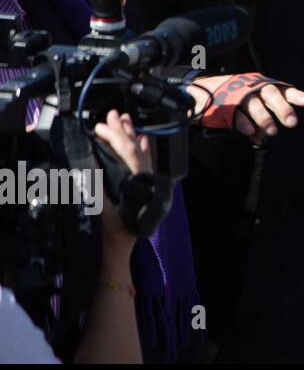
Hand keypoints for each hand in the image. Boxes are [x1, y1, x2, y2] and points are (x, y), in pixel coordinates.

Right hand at [92, 109, 150, 254]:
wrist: (118, 254)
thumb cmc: (109, 235)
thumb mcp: (99, 210)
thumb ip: (96, 186)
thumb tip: (89, 162)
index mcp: (139, 184)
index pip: (130, 152)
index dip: (116, 136)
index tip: (101, 126)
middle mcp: (148, 181)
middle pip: (138, 149)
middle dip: (125, 131)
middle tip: (114, 114)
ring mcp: (148, 185)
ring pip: (142, 154)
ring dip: (133, 137)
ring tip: (126, 120)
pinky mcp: (145, 190)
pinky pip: (146, 165)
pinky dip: (142, 151)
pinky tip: (143, 140)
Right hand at [190, 74, 303, 143]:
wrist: (195, 90)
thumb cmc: (229, 99)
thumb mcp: (247, 105)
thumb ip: (257, 120)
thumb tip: (261, 137)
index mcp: (260, 86)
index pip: (282, 90)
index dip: (296, 96)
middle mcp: (251, 87)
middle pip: (270, 94)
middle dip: (282, 108)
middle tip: (292, 123)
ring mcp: (236, 93)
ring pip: (254, 103)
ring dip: (264, 117)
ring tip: (272, 132)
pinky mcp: (222, 103)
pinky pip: (235, 112)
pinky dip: (244, 122)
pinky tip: (251, 132)